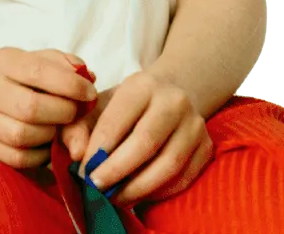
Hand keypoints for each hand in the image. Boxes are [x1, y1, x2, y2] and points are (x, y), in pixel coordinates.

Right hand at [0, 48, 97, 168]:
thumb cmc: (24, 78)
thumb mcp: (43, 61)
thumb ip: (68, 66)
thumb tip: (88, 78)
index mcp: (4, 61)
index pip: (38, 72)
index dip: (70, 85)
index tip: (89, 93)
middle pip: (30, 107)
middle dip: (63, 113)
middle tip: (74, 113)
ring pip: (22, 135)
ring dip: (51, 135)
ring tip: (58, 127)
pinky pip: (19, 158)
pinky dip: (40, 155)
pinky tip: (46, 143)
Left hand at [60, 71, 212, 204]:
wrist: (168, 95)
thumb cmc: (125, 106)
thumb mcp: (97, 106)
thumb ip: (79, 127)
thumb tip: (76, 155)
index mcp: (142, 85)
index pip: (118, 119)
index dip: (99, 149)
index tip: (83, 171)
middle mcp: (174, 101)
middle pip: (145, 143)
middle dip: (117, 170)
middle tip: (96, 187)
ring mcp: (195, 125)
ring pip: (168, 164)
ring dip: (138, 187)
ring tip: (114, 197)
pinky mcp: (206, 147)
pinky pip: (184, 178)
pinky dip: (159, 192)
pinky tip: (137, 195)